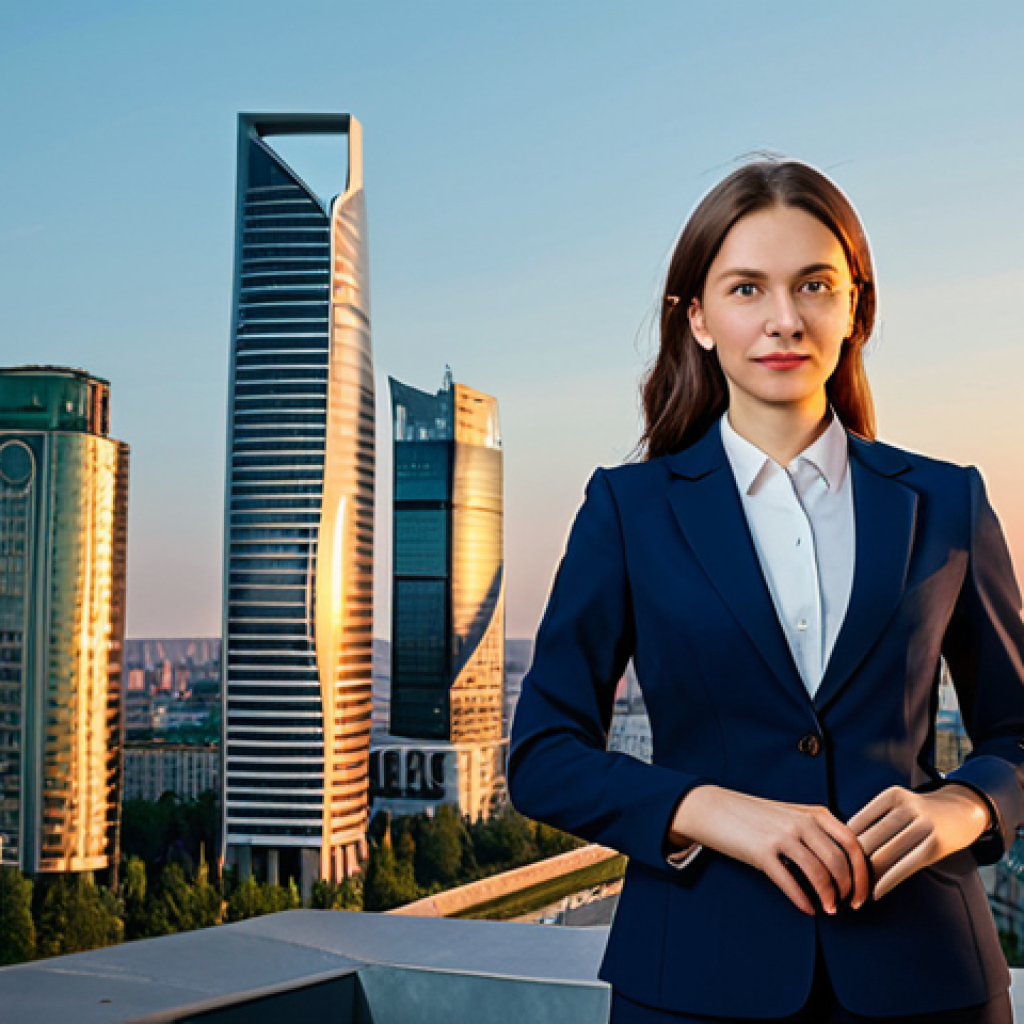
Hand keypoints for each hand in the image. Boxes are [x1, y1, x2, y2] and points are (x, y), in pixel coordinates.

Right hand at [669, 785, 871, 915]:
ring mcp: (780, 835)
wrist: (714, 807)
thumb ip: (818, 832)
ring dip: (828, 898)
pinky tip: (806, 908)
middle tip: (845, 905)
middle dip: (848, 889)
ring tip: (827, 909)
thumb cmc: (755, 816)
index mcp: (814, 812)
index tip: (862, 894)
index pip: (852, 844)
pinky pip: (789, 882)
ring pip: (818, 873)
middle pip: (839, 862)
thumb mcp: (792, 815)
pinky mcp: (760, 851)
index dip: (862, 874)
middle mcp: (800, 822)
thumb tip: (846, 866)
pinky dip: (802, 900)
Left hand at [847, 784, 991, 899]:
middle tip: (839, 881)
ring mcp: (923, 825)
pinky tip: (875, 893)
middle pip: (869, 840)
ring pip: (884, 855)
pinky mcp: (935, 845)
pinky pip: (904, 867)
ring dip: (867, 876)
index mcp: (891, 796)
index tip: (832, 863)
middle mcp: (906, 807)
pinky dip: (887, 882)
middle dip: (852, 863)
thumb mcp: (899, 806)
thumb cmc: (922, 814)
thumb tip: (843, 848)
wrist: (964, 811)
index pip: (856, 823)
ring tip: (855, 891)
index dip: (842, 845)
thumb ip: (875, 821)